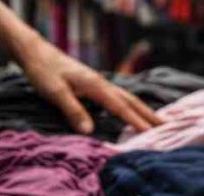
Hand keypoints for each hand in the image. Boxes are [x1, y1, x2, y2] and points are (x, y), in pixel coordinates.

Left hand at [15, 38, 162, 133]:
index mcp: (96, 86)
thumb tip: (89, 131)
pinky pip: (118, 98)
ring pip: (127, 98)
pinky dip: (130, 106)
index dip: (137, 122)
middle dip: (149, 115)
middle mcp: (101, 83)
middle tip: (168, 129)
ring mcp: (98, 83)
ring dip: (142, 110)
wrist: (35, 52)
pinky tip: (131, 112)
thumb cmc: (43, 71)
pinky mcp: (93, 84)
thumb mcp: (55, 92)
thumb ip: (73, 110)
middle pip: (132, 101)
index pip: (121, 108)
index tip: (153, 135)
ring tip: (157, 122)